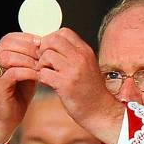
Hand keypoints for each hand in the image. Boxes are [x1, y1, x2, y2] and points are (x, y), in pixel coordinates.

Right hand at [0, 33, 40, 143]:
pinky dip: (27, 72)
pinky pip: (12, 73)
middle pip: (8, 43)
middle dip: (29, 47)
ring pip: (8, 56)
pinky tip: (38, 76)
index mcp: (0, 53)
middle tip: (44, 54)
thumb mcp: (28, 69)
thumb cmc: (19, 91)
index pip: (11, 37)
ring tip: (41, 65)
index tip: (44, 44)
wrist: (9, 114)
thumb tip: (49, 44)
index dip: (28, 38)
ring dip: (27, 59)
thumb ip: (33, 57)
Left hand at [37, 28, 123, 143]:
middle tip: (45, 63)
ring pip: (46, 55)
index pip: (63, 32)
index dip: (52, 40)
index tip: (51, 52)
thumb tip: (51, 46)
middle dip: (44, 50)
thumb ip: (73, 55)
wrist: (101, 111)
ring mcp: (73, 70)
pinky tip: (48, 83)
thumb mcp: (87, 66)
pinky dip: (42, 78)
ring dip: (42, 65)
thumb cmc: (92, 92)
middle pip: (52, 40)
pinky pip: (44, 73)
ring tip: (47, 74)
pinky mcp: (65, 85)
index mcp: (86, 51)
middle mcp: (80, 57)